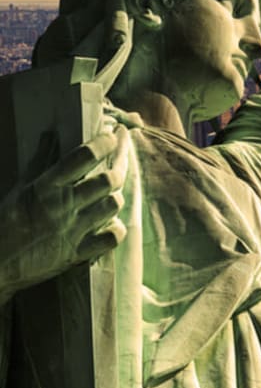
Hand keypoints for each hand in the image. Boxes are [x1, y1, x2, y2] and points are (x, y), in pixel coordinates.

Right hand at [0, 127, 127, 301]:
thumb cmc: (5, 221)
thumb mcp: (20, 187)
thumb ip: (40, 161)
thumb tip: (52, 134)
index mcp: (46, 186)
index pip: (84, 156)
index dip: (104, 143)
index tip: (113, 135)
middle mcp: (62, 206)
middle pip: (108, 181)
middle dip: (120, 165)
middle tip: (121, 157)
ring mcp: (72, 231)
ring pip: (113, 205)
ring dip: (116, 197)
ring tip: (111, 192)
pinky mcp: (77, 253)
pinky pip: (111, 238)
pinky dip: (115, 229)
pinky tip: (109, 223)